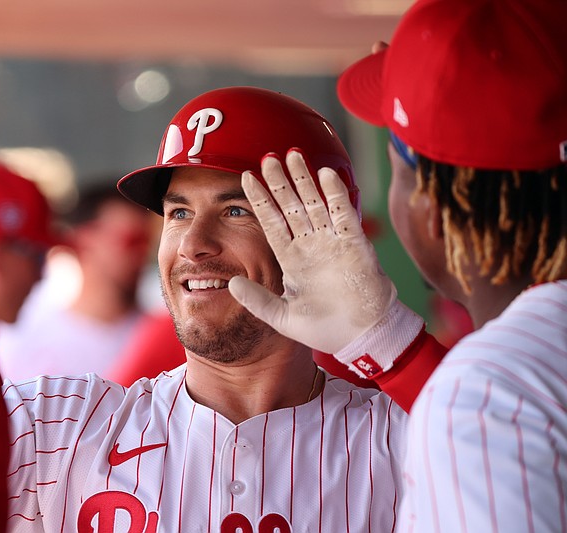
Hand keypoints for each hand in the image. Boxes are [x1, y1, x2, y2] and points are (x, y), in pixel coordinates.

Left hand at [228, 149, 396, 353]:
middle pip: (292, 205)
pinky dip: (335, 194)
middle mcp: (311, 245)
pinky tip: (324, 174)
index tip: (246, 178)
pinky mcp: (355, 245)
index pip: (272, 222)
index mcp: (293, 259)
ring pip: (315, 203)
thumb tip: (231, 284)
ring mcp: (333, 242)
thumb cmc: (326, 329)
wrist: (362, 338)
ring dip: (305, 179)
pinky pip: (343, 214)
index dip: (260, 200)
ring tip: (293, 154)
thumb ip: (257, 300)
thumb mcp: (282, 316)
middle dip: (280, 181)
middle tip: (268, 156)